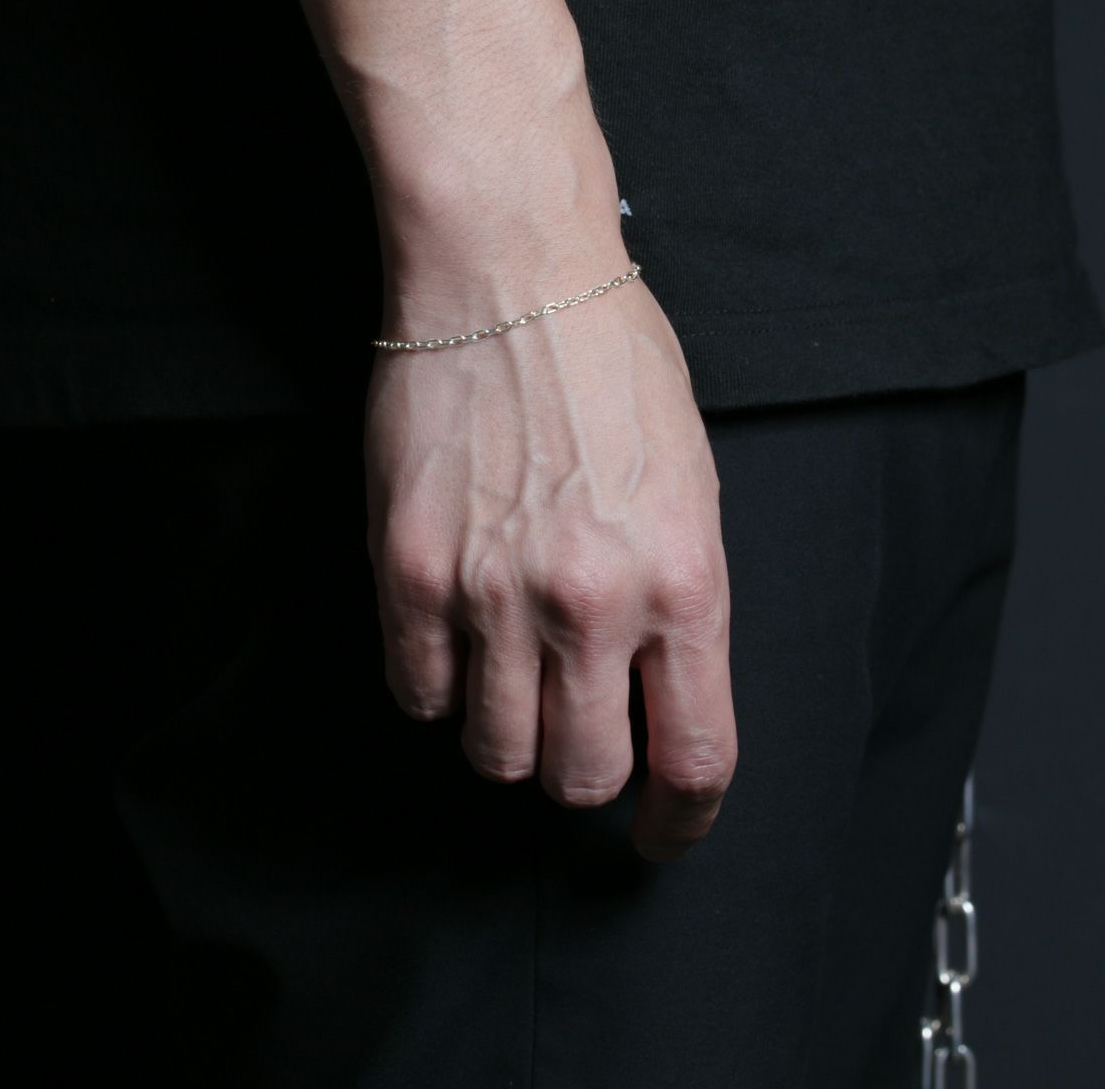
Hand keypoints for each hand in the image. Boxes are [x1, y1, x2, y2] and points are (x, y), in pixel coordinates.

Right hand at [363, 196, 736, 861]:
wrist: (509, 276)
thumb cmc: (612, 362)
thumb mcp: (693, 482)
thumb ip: (680, 601)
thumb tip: (653, 691)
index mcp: (683, 581)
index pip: (694, 758)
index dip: (680, 821)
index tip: (661, 830)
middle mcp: (590, 601)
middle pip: (583, 776)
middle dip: (587, 775)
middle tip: (578, 737)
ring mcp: (491, 591)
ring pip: (494, 752)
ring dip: (508, 737)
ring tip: (511, 683)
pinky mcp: (410, 569)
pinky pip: (416, 693)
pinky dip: (438, 689)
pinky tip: (454, 644)